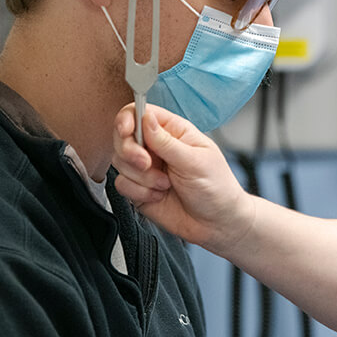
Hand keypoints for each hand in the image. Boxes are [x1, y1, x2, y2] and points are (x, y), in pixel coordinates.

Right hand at [112, 103, 254, 254]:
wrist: (216, 222)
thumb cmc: (216, 186)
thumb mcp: (195, 161)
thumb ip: (167, 142)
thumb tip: (146, 118)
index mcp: (174, 132)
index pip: (141, 113)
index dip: (128, 119)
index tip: (126, 131)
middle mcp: (157, 147)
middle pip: (123, 137)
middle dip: (131, 152)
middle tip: (149, 164)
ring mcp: (146, 168)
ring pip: (120, 162)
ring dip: (141, 177)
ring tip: (165, 184)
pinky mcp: (138, 189)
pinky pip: (121, 184)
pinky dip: (139, 192)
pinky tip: (159, 196)